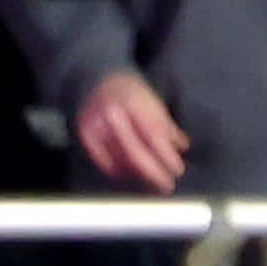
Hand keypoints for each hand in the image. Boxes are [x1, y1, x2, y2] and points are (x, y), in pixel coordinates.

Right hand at [77, 69, 190, 191]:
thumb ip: (167, 127)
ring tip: (152, 183)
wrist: (99, 80)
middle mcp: (112, 114)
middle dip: (153, 172)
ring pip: (118, 159)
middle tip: (166, 184)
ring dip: (138, 174)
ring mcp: (95, 124)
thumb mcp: (154, 103)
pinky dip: (119, 171)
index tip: (177, 170)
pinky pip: (102, 160)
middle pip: (133, 152)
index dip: (166, 156)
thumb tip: (182, 147)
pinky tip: (131, 174)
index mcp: (133, 103)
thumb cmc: (133, 94)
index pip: (153, 135)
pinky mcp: (85, 133)